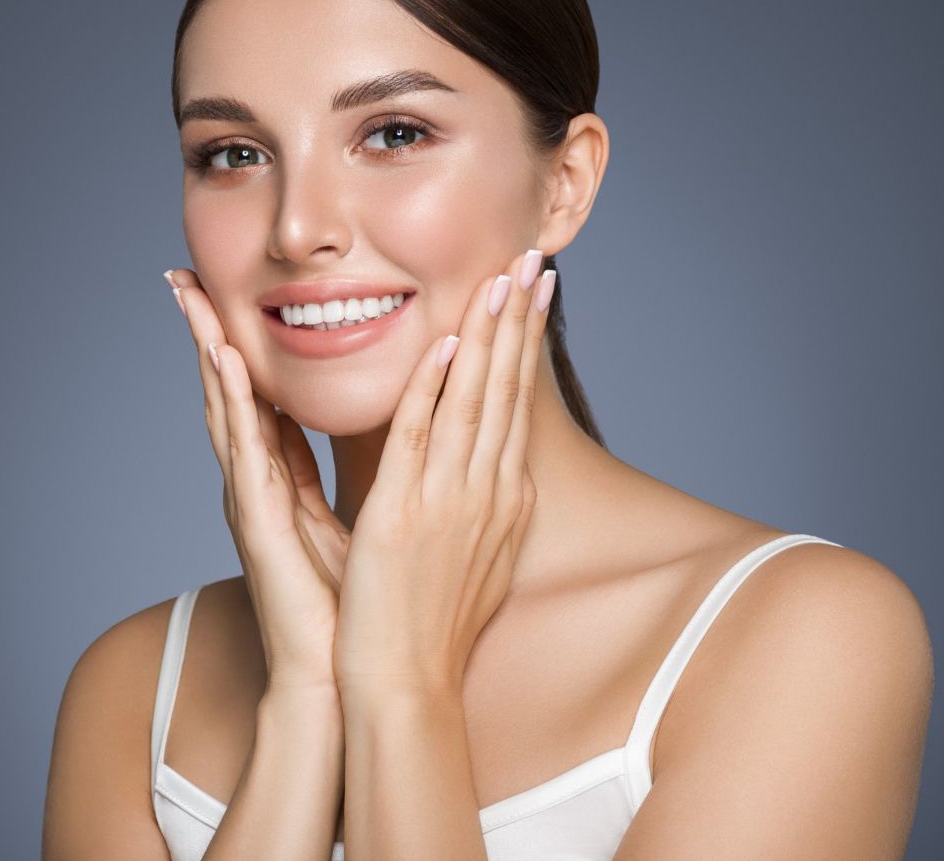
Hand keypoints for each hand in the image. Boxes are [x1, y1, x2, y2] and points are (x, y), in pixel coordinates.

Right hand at [165, 268, 351, 693]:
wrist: (348, 675)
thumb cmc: (352, 604)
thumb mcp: (355, 517)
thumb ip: (347, 472)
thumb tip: (377, 428)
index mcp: (279, 481)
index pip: (256, 398)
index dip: (238, 346)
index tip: (223, 298)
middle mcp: (257, 483)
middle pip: (229, 392)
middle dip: (205, 334)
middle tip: (183, 277)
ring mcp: (252, 500)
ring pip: (226, 409)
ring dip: (207, 350)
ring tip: (189, 298)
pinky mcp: (260, 520)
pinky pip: (247, 448)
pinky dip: (233, 401)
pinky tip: (224, 360)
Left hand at [331, 247, 554, 702]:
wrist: (406, 682)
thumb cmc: (434, 625)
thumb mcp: (480, 558)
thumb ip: (489, 508)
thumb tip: (501, 475)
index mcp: (503, 498)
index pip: (517, 404)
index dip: (527, 343)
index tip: (537, 292)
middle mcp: (487, 491)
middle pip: (506, 389)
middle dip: (520, 320)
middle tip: (534, 260)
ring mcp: (449, 498)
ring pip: (473, 399)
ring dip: (489, 333)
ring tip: (502, 277)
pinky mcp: (405, 510)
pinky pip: (421, 434)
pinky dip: (435, 386)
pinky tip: (447, 342)